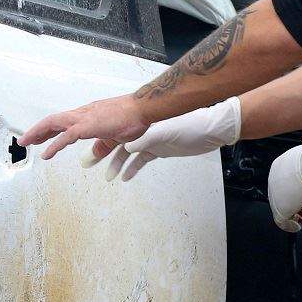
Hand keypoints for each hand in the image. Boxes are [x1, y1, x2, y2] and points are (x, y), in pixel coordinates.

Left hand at [20, 93, 149, 161]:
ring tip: (26, 143)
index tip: (40, 137)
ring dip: (38, 133)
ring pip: (53, 123)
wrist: (143, 108)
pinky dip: (54, 145)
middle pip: (53, 120)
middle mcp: (83, 114)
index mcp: (88, 115)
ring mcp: (84, 118)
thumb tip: (94, 154)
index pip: (63, 121)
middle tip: (25, 140)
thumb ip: (102, 146)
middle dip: (37, 131)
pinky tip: (47, 154)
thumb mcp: (114, 136)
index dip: (49, 129)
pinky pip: (65, 137)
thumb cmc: (133, 118)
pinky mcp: (87, 126)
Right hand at [97, 97, 242, 181]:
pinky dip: (133, 168)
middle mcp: (144, 131)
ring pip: (128, 154)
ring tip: (108, 176)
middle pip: (117, 143)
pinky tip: (125, 177)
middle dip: (103, 153)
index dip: (102, 139)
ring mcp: (152, 140)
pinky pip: (142, 160)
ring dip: (117, 164)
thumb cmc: (192, 125)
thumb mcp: (167, 132)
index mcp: (142, 124)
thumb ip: (146, 140)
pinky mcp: (161, 149)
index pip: (116, 131)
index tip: (88, 148)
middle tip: (88, 164)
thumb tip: (126, 147)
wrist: (213, 130)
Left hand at [267, 141, 301, 231]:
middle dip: (292, 202)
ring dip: (291, 214)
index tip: (301, 193)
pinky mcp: (280, 208)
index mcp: (279, 166)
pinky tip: (298, 225)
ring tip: (301, 217)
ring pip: (280, 208)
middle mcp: (273, 179)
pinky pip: (281, 221)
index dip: (292, 189)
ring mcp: (275, 194)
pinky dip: (290, 225)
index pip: (282, 181)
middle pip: (280, 195)